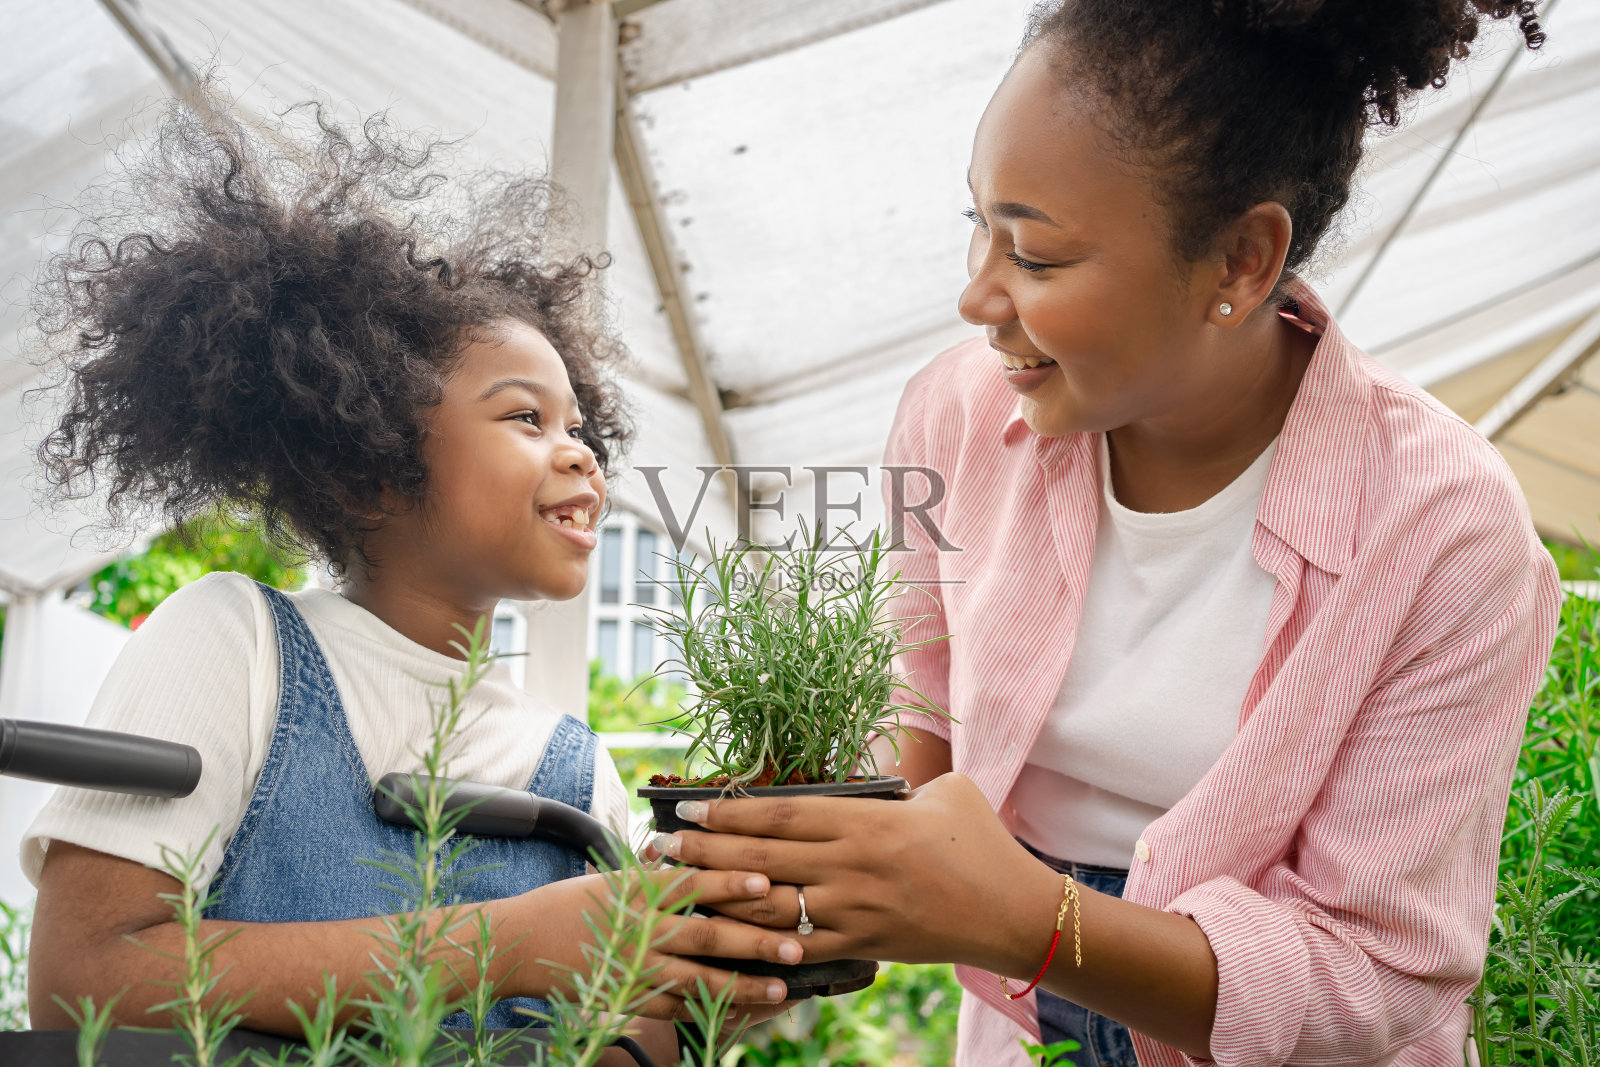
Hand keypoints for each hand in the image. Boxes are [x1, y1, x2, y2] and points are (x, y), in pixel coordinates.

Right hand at [509, 867, 804, 1019]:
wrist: (523, 943)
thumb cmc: (573, 901)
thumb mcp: (615, 877)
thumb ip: (660, 874)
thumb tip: (705, 854)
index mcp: (638, 893)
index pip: (691, 885)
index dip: (730, 883)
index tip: (766, 882)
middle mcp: (639, 932)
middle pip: (705, 936)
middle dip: (753, 943)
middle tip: (794, 947)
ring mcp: (635, 970)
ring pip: (698, 981)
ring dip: (743, 986)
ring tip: (781, 989)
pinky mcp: (629, 997)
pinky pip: (678, 1008)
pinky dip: (712, 1010)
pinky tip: (743, 1013)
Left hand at [641, 773, 1060, 976]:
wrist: (1014, 912)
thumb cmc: (982, 843)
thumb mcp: (944, 791)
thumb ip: (901, 780)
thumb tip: (876, 766)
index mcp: (865, 820)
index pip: (779, 814)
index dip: (726, 813)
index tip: (685, 809)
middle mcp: (850, 865)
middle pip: (760, 858)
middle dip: (702, 855)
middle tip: (656, 850)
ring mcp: (854, 910)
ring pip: (769, 905)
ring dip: (717, 899)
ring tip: (675, 893)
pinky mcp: (862, 946)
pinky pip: (800, 949)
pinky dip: (760, 947)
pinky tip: (726, 944)